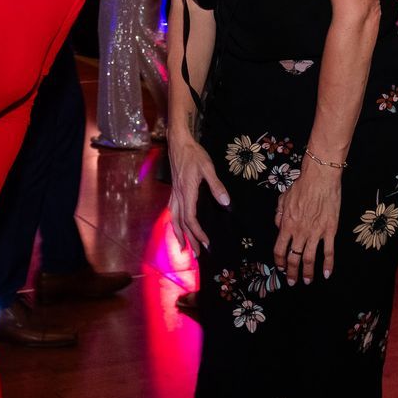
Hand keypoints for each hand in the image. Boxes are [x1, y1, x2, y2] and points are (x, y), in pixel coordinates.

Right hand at [166, 137, 229, 255]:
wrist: (178, 142)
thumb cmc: (193, 154)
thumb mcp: (208, 168)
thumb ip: (216, 186)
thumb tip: (226, 203)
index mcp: (187, 192)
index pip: (190, 219)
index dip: (197, 233)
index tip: (206, 243)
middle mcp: (178, 195)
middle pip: (181, 223)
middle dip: (189, 240)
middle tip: (196, 255)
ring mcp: (174, 193)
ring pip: (173, 218)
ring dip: (178, 234)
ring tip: (182, 247)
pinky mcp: (173, 190)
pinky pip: (171, 211)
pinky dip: (173, 223)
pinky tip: (176, 226)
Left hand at [273, 162, 340, 283]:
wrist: (320, 179)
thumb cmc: (301, 186)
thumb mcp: (283, 199)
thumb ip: (279, 215)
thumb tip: (278, 227)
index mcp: (287, 225)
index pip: (279, 249)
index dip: (279, 261)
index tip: (281, 267)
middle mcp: (300, 232)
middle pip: (294, 258)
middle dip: (292, 272)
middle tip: (292, 281)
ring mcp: (316, 233)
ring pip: (310, 258)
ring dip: (308, 272)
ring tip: (307, 281)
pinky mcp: (330, 231)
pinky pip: (329, 251)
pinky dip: (328, 264)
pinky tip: (327, 274)